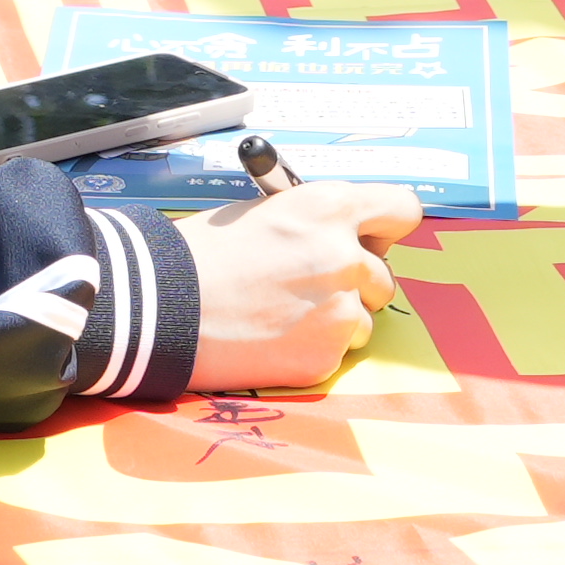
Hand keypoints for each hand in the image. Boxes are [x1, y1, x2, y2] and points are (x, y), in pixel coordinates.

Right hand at [179, 180, 422, 388]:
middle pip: (384, 274)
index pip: (403, 210)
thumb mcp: (265, 212)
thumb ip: (317, 223)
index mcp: (330, 207)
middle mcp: (346, 257)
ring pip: (364, 318)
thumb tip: (348, 238)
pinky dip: (311, 348)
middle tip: (307, 284)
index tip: (373, 238)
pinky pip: (337, 352)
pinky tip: (271, 338)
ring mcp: (340, 311)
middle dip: (356, 280)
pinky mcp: (324, 356)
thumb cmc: (204, 253)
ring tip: (280, 313)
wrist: (161, 306)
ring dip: (335, 318)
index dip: (386, 226)